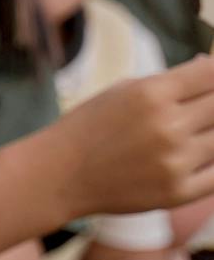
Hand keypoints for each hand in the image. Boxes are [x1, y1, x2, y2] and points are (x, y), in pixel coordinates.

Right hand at [56, 57, 213, 220]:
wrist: (61, 174)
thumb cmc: (91, 126)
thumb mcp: (123, 90)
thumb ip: (169, 81)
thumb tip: (208, 67)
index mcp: (152, 93)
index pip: (211, 73)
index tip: (211, 77)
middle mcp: (168, 126)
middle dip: (213, 103)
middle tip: (199, 108)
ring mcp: (176, 161)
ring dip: (211, 133)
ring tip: (188, 132)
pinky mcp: (178, 192)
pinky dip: (213, 162)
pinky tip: (199, 155)